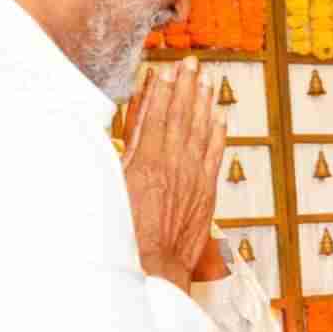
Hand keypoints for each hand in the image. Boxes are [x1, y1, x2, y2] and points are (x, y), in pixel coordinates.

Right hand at [122, 58, 227, 292]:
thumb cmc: (126, 234)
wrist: (154, 267)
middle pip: (180, 116)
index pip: (154, 115)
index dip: (160, 90)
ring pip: (199, 130)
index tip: (163, 70)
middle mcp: (173, 163)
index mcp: (145, 161)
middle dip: (184, 87)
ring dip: (202, 103)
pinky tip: (219, 116)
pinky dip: (217, 133)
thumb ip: (120, 156)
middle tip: (190, 64)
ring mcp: (192, 176)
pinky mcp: (206, 191)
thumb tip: (121, 132)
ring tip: (204, 80)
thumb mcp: (113, 189)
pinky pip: (214, 153)